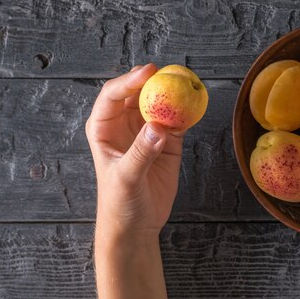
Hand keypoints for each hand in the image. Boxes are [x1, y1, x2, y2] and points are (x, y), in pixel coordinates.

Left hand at [85, 64, 183, 240]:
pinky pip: (178, 120)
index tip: (149, 73)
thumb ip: (141, 152)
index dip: (130, 80)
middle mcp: (124, 124)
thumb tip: (158, 127)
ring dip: (173, 95)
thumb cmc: (119, 202)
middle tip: (172, 74)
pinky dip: (187, 113)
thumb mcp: (126, 178)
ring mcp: (147, 131)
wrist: (137, 225)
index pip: (113, 95)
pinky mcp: (167, 141)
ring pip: (159, 103)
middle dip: (154, 81)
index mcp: (104, 127)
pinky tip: (196, 106)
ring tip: (188, 85)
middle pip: (139, 92)